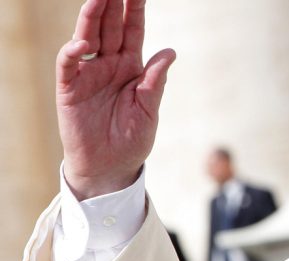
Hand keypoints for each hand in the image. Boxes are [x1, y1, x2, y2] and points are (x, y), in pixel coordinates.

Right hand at [57, 0, 175, 199]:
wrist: (110, 167)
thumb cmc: (132, 140)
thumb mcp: (149, 111)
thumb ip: (155, 82)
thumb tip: (170, 52)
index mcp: (131, 68)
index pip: (133, 32)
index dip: (135, 11)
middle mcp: (109, 65)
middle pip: (110, 27)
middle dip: (112, 4)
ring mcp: (88, 74)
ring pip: (88, 37)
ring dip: (92, 17)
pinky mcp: (70, 89)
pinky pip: (69, 65)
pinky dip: (72, 52)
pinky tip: (80, 42)